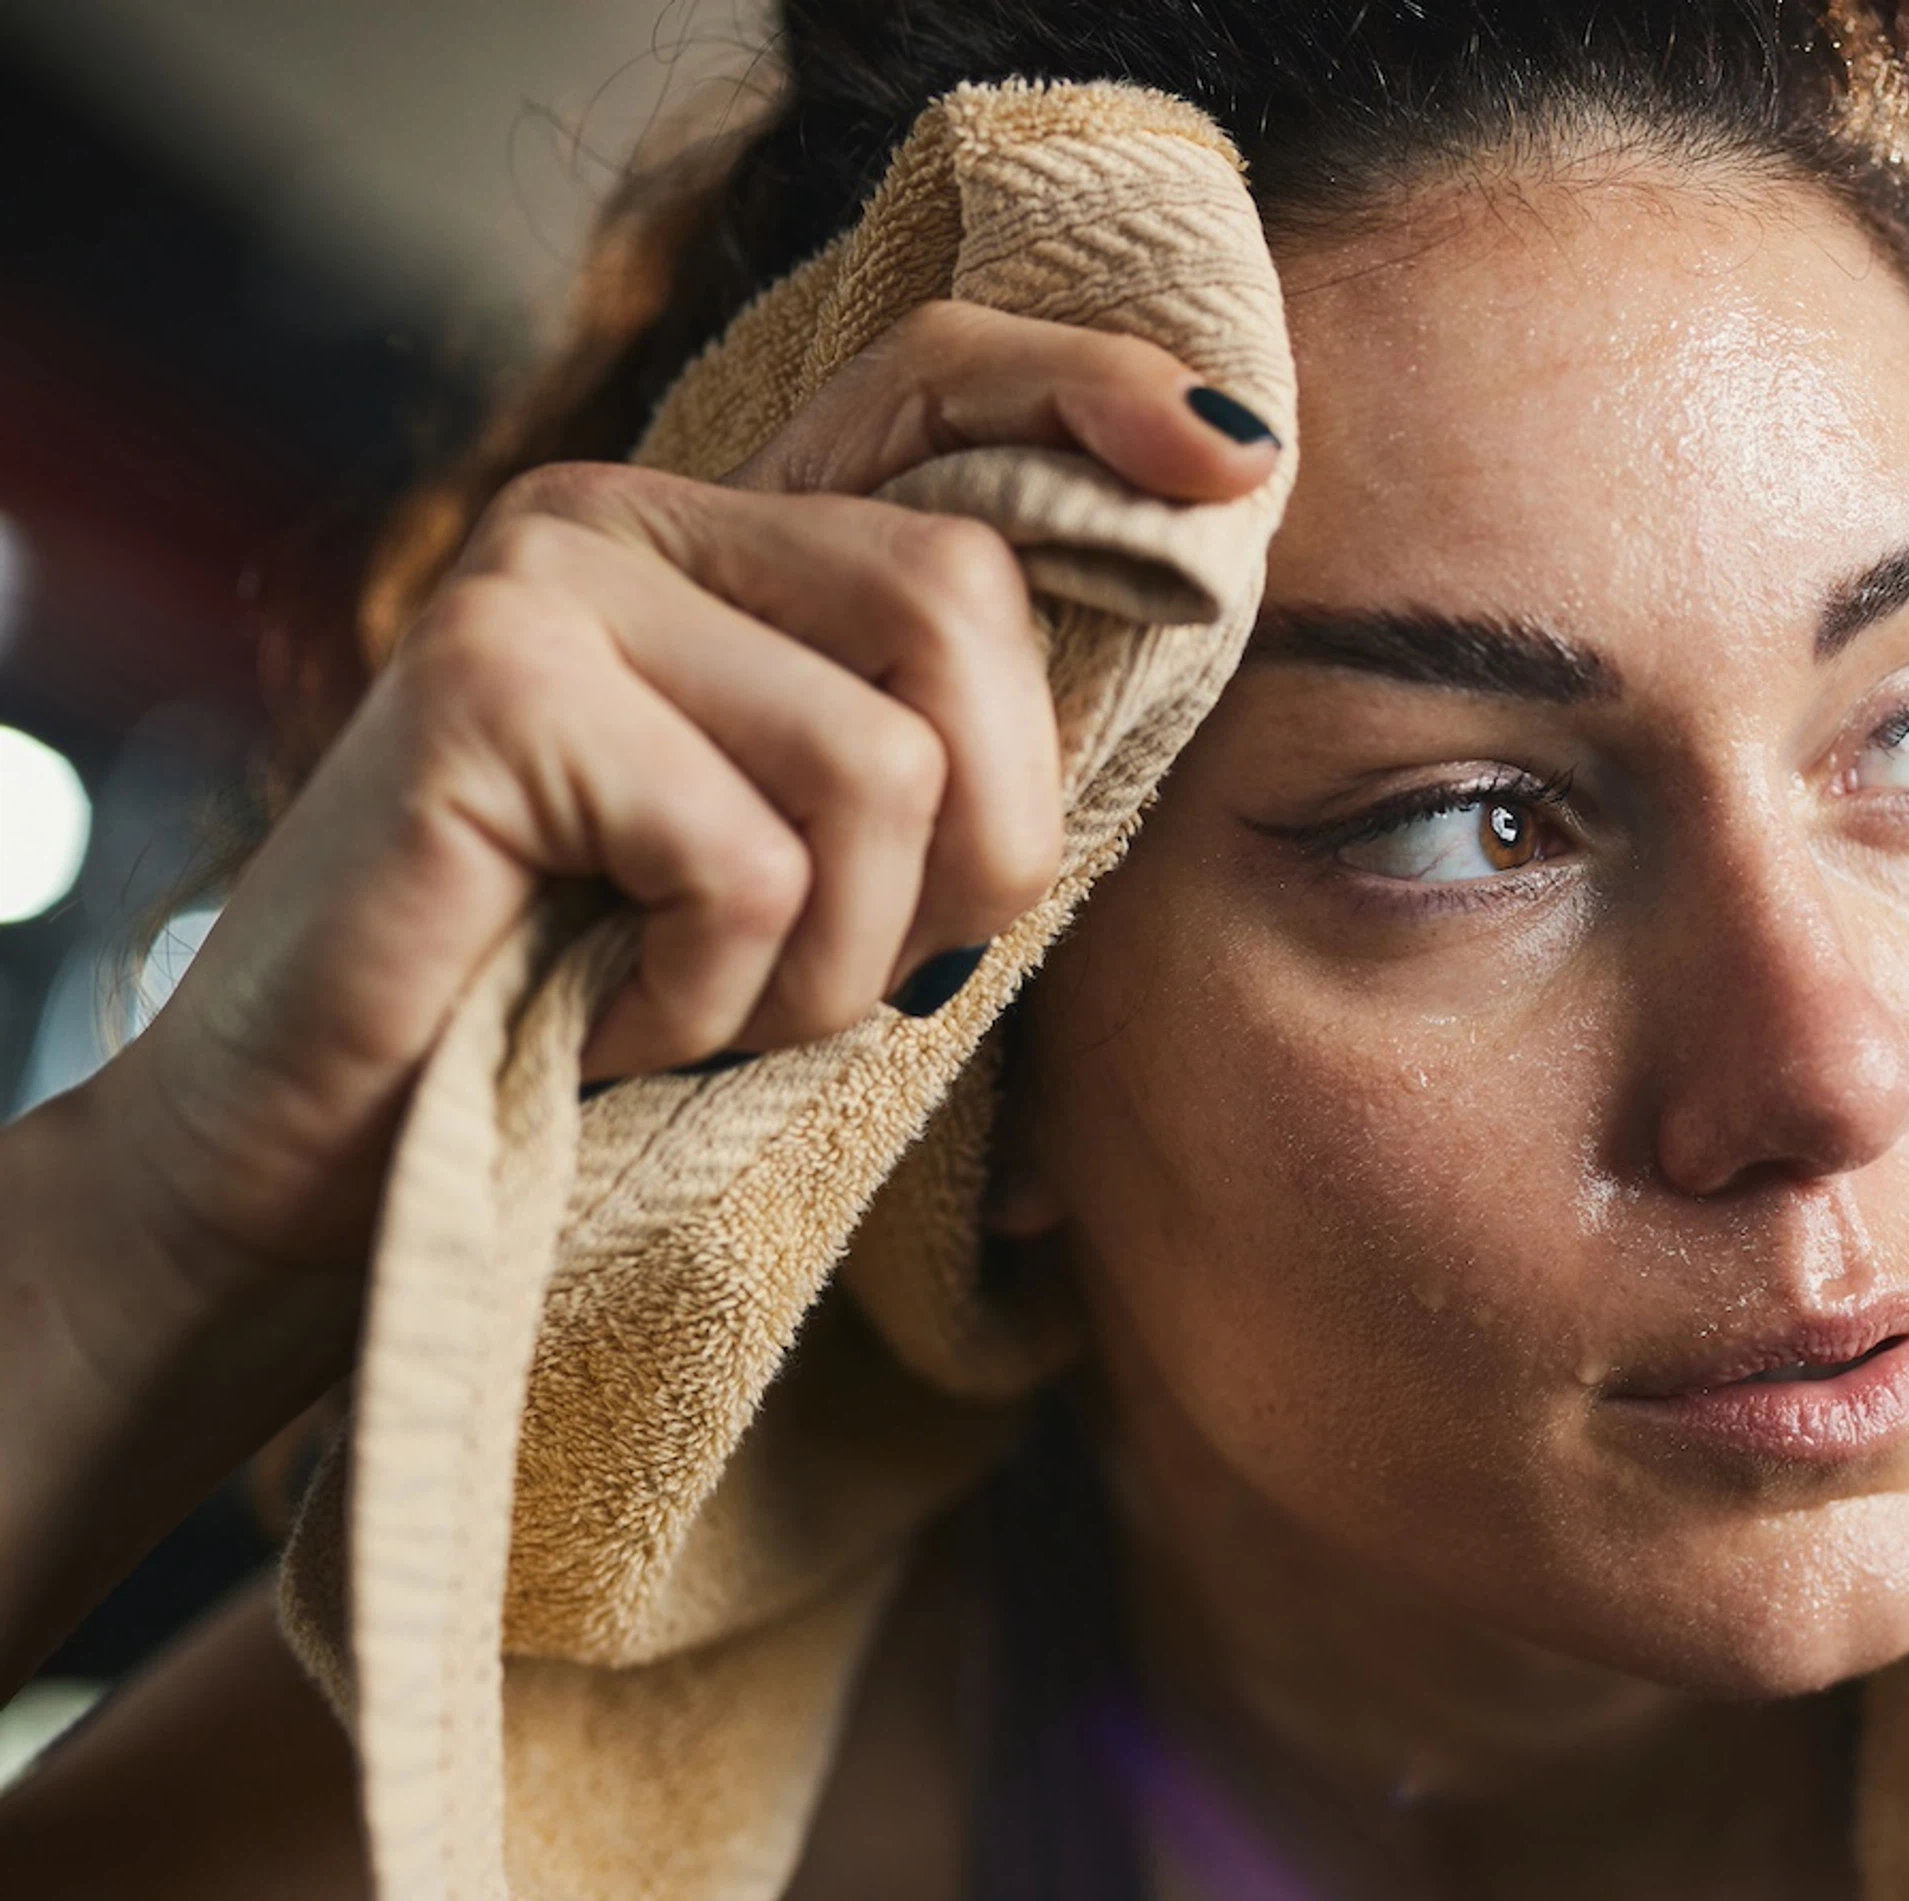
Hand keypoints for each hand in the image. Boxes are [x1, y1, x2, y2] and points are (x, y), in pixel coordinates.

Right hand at [101, 301, 1283, 1287]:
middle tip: (841, 982)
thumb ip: (943, 777)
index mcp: (723, 545)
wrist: (332, 1173)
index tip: (1243, 460)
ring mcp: (546, 578)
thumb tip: (1160, 719)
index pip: (933, 385)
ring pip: (878, 761)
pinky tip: (609, 1023)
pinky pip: (743, 859)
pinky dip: (711, 999)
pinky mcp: (483, 683)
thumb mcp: (816, 890)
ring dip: (832, 967)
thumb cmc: (597, 1035)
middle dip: (971, 857)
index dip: (1093, 395)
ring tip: (697, 1014)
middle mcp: (630, 515)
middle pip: (960, 606)